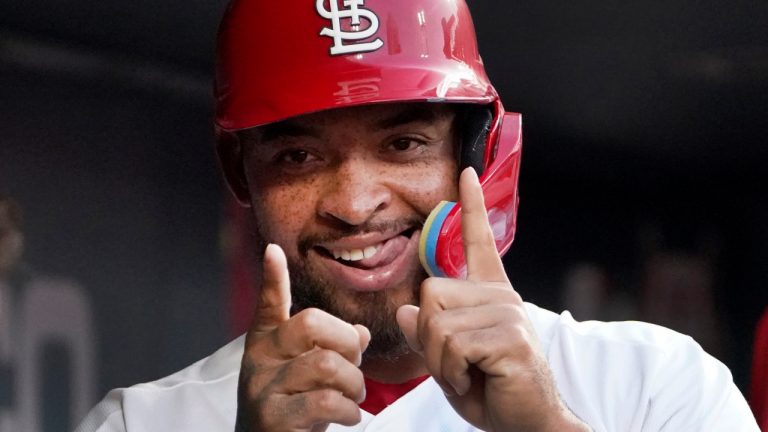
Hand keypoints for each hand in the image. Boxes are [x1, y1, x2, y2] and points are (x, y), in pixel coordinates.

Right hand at [235, 244, 370, 431]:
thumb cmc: (291, 414)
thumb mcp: (306, 377)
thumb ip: (331, 350)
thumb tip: (360, 332)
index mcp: (265, 345)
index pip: (268, 305)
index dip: (271, 278)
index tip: (273, 250)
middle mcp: (259, 361)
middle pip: (312, 324)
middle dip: (347, 343)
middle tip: (354, 367)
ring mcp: (263, 390)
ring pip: (326, 364)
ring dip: (354, 383)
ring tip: (353, 398)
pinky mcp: (274, 419)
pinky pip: (326, 401)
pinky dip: (349, 410)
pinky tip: (348, 417)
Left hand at [396, 168, 589, 431]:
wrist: (526, 423)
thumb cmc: (490, 389)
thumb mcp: (448, 360)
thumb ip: (429, 334)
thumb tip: (407, 311)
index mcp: (489, 295)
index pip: (478, 242)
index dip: (470, 208)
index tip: (467, 173)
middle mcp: (501, 296)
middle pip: (430, 292)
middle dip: (429, 337)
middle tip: (458, 363)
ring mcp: (508, 314)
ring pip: (436, 322)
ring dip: (440, 360)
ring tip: (469, 373)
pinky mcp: (511, 336)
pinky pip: (452, 345)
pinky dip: (452, 372)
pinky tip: (477, 379)